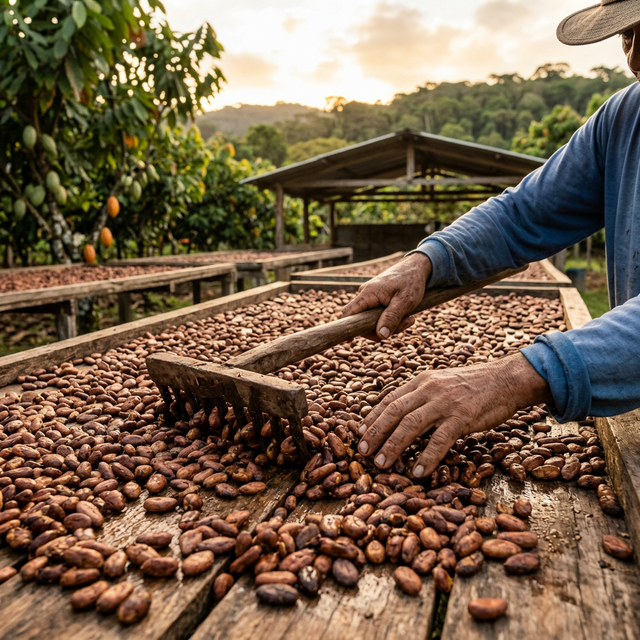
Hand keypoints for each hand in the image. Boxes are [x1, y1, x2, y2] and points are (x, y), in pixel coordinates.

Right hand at [342, 252, 431, 339]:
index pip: (349, 312)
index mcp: (368, 293)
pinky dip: (392, 320)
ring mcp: (371, 298)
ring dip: (391, 325)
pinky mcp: (377, 301)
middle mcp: (365, 295)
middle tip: (404, 325)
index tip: (350, 341)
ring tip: (409, 318)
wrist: (417, 268)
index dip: (348, 327)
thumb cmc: (411, 282)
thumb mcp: (405, 301)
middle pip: (362, 321)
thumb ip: (392, 318)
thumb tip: (381, 336)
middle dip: (381, 329)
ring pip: (373, 320)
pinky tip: (406, 316)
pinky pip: (379, 316)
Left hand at [356, 353, 551, 477]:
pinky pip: (439, 439)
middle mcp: (428, 389)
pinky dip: (426, 457)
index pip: (389, 400)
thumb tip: (403, 415)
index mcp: (422, 381)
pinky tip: (417, 472)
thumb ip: (423, 396)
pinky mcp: (462, 416)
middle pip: (394, 412)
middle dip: (375, 433)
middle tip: (362, 452)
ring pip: (410, 425)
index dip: (372, 417)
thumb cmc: (474, 385)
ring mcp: (445, 402)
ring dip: (393, 446)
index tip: (358, 433)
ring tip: (381, 464)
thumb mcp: (442, 383)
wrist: (506, 379)